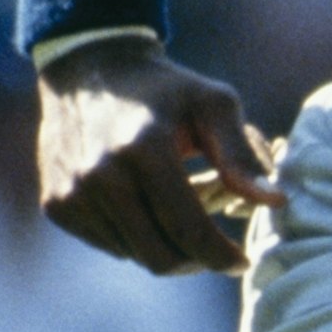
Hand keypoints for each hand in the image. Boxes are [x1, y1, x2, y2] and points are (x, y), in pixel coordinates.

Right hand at [35, 43, 284, 275]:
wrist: (89, 68)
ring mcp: (73, 192)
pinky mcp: (56, 203)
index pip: (190, 232)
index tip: (242, 262)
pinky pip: (108, 244)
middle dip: (197, 262)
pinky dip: (134, 237)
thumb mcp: (214, 105)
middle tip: (215, 248)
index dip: (221, 257)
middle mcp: (102, 175)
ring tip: (177, 210)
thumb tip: (275, 201)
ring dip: (165, 245)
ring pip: (135, 255)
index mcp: (145, 150)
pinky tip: (143, 204)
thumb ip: (243, 155)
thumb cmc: (165, 89)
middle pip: (161, 257)